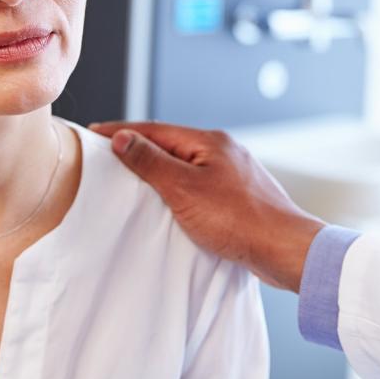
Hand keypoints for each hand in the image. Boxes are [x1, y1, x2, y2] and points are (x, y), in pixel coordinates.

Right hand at [90, 121, 325, 291]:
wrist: (284, 249)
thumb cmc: (238, 220)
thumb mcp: (184, 189)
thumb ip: (151, 162)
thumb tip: (123, 138)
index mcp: (210, 142)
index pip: (155, 129)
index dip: (122, 132)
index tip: (95, 133)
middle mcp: (224, 151)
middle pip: (171, 144)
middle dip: (140, 148)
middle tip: (108, 154)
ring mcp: (234, 173)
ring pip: (187, 165)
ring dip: (160, 170)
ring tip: (134, 178)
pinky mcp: (240, 197)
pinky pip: (200, 184)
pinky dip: (179, 188)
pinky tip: (172, 203)